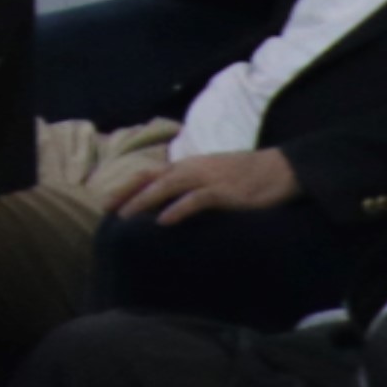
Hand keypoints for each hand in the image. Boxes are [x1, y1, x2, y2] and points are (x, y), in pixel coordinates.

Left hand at [104, 143, 306, 227]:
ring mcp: (208, 178)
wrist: (281, 169)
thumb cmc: (247, 175)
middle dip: (127, 193)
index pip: (150, 173)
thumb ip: (191, 185)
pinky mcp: (225, 192)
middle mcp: (193, 168)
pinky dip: (179, 209)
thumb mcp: (213, 175)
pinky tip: (165, 221)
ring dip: (145, 200)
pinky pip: (197, 200)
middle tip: (105, 208)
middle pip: (151, 178)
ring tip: (126, 215)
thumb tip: (170, 204)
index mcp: (189, 165)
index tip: (106, 200)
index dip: (127, 185)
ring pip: (168, 186)